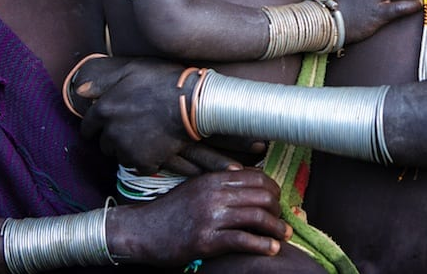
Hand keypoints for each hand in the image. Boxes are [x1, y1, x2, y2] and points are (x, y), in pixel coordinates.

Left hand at [73, 57, 228, 172]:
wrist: (194, 102)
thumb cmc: (163, 81)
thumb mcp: (131, 70)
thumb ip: (102, 81)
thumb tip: (78, 90)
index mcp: (104, 110)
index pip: (88, 128)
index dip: (97, 126)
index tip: (109, 124)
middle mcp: (111, 132)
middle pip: (104, 144)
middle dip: (114, 138)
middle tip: (134, 127)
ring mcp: (127, 150)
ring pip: (121, 156)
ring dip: (130, 149)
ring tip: (148, 135)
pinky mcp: (144, 163)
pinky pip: (139, 166)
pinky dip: (147, 160)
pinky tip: (158, 146)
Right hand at [109, 168, 290, 264]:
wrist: (141, 231)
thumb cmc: (170, 212)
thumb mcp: (195, 189)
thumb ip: (220, 186)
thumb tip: (249, 184)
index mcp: (213, 179)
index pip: (256, 177)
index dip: (273, 189)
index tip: (278, 200)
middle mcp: (214, 194)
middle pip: (261, 195)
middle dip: (278, 209)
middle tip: (284, 221)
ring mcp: (210, 216)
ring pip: (257, 217)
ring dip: (277, 228)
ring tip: (285, 236)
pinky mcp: (206, 240)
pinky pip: (243, 240)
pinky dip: (263, 245)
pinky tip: (272, 249)